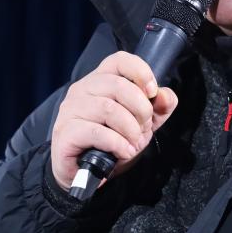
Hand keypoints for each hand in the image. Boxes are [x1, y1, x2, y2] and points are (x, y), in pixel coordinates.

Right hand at [49, 51, 178, 190]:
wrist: (84, 171)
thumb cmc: (110, 142)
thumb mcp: (141, 124)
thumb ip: (158, 108)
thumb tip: (165, 95)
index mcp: (100, 80)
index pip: (119, 60)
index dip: (140, 72)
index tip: (152, 92)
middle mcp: (82, 89)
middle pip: (118, 85)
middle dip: (140, 109)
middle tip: (143, 128)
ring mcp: (71, 110)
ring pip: (108, 108)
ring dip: (129, 129)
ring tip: (133, 143)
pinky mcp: (66, 132)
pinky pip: (96, 132)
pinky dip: (117, 144)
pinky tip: (123, 152)